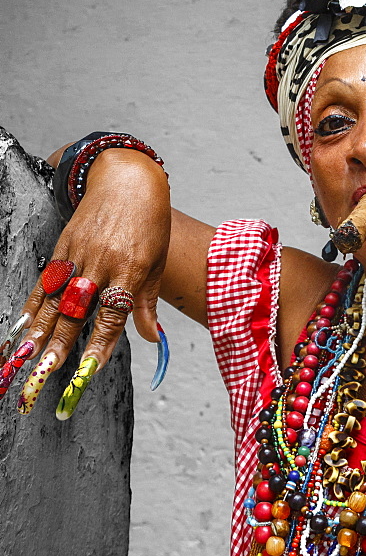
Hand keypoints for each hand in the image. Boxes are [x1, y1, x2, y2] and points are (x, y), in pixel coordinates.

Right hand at [7, 148, 170, 416]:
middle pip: (76, 313)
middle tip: (43, 378)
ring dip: (37, 333)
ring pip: (54, 300)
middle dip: (58, 348)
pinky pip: (45, 281)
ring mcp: (80, 254)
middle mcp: (102, 263)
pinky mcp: (64, 246)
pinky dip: (31, 306)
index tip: (87, 374)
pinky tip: (19, 329)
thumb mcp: (157, 260)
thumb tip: (152, 339)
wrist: (127, 177)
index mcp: (131, 269)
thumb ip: (148, 302)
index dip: (99, 347)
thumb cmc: (150, 222)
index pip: (112, 316)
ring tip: (23, 362)